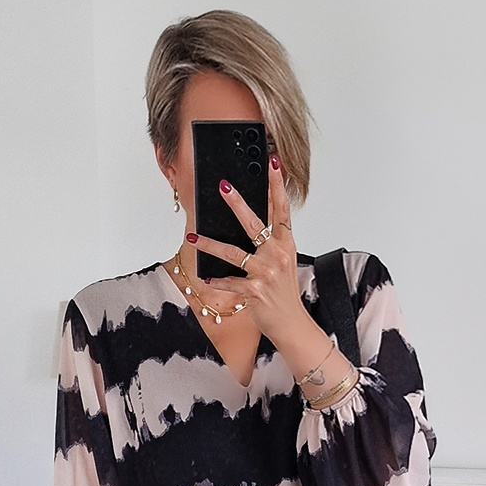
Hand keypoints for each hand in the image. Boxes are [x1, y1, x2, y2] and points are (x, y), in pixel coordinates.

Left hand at [191, 157, 303, 346]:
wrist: (291, 323)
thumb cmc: (284, 292)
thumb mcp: (283, 262)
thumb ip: (270, 242)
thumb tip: (249, 223)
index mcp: (286, 244)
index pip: (281, 209)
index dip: (277, 185)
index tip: (272, 162)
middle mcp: (277, 254)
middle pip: (255, 223)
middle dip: (238, 204)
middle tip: (223, 186)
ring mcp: (265, 272)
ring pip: (233, 252)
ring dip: (210, 244)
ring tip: (194, 235)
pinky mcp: (254, 289)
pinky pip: (229, 281)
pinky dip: (216, 280)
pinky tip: (205, 276)